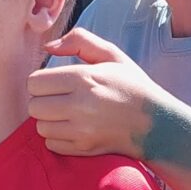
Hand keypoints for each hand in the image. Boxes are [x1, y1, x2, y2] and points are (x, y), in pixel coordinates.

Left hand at [27, 28, 163, 158]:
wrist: (156, 122)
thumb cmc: (131, 85)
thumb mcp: (111, 54)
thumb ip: (79, 40)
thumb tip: (48, 47)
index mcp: (83, 78)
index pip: (34, 82)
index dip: (42, 80)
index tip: (56, 82)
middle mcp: (80, 105)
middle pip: (34, 106)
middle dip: (43, 100)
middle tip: (60, 98)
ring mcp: (81, 130)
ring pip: (40, 126)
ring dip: (49, 120)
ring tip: (67, 114)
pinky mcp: (83, 149)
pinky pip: (51, 144)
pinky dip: (57, 137)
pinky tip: (73, 128)